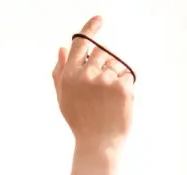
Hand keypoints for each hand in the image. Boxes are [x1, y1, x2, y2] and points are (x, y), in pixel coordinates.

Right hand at [52, 16, 134, 156]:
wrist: (98, 144)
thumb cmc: (81, 121)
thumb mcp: (64, 98)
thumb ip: (60, 72)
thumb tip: (62, 49)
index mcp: (69, 76)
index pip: (81, 43)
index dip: (91, 29)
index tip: (99, 20)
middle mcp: (85, 74)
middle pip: (102, 52)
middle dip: (104, 65)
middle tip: (100, 91)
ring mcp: (104, 79)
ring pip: (115, 64)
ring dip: (114, 76)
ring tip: (107, 100)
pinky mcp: (122, 85)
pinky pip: (126, 75)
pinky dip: (125, 86)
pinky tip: (116, 102)